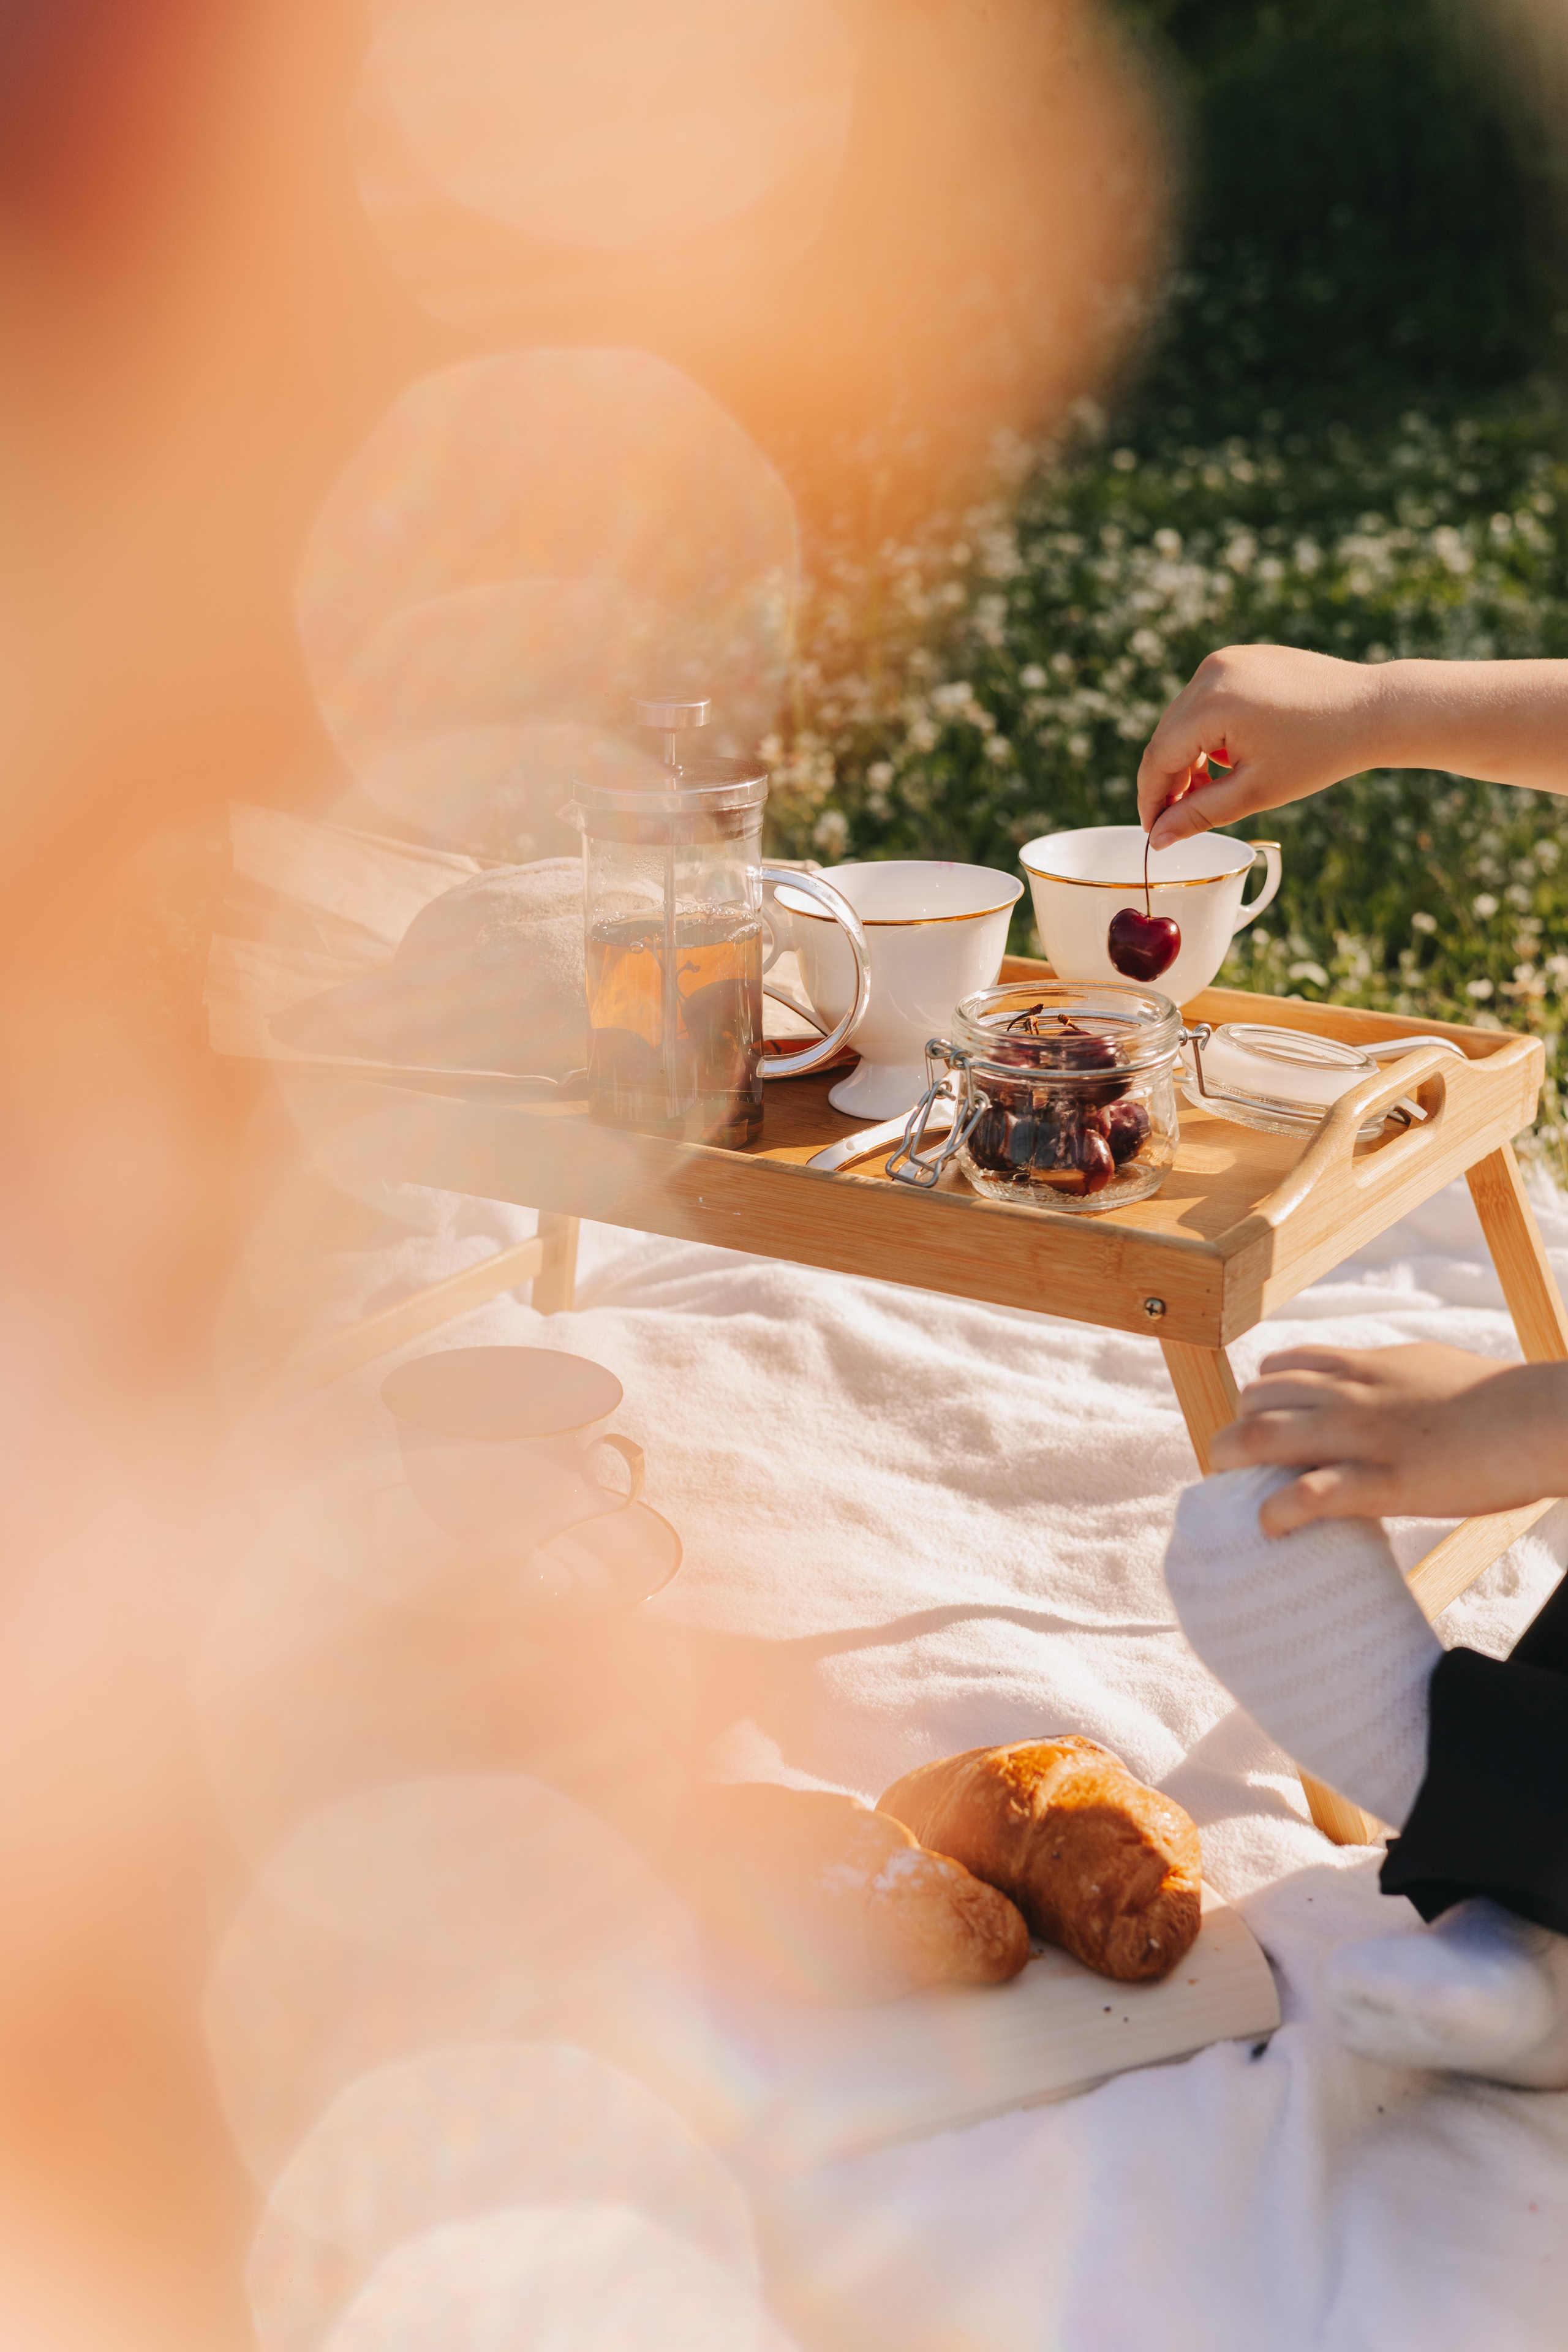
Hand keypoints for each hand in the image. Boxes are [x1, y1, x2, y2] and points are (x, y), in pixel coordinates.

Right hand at [1137, 645, 1389, 847]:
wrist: (1372, 709)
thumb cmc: (1320, 753)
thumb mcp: (1256, 792)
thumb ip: (1200, 815)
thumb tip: (1158, 840)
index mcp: (1213, 703)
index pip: (1159, 757)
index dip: (1151, 800)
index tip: (1155, 833)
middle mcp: (1211, 672)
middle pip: (1166, 737)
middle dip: (1168, 781)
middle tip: (1180, 819)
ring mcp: (1224, 660)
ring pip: (1182, 720)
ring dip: (1186, 758)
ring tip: (1212, 789)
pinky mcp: (1238, 658)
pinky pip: (1204, 701)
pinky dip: (1206, 733)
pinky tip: (1230, 758)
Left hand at [1208, 1342, 1567, 1533]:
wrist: (1538, 1418)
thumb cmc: (1491, 1398)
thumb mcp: (1422, 1366)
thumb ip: (1382, 1375)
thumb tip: (1362, 1381)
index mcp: (1361, 1366)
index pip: (1277, 1367)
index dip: (1255, 1398)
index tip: (1255, 1426)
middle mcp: (1350, 1395)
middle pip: (1256, 1400)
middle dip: (1234, 1433)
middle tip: (1236, 1468)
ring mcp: (1363, 1436)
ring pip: (1265, 1437)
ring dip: (1233, 1464)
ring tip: (1231, 1492)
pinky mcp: (1385, 1481)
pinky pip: (1312, 1493)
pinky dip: (1278, 1510)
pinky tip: (1271, 1525)